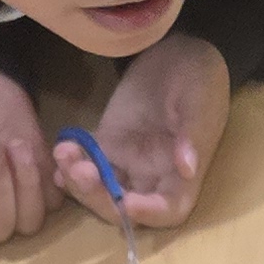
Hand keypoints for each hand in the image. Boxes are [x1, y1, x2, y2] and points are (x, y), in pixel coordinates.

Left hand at [65, 29, 226, 226]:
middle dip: (99, 198)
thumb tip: (188, 168)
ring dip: (78, 182)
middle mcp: (154, 174)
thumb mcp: (201, 100)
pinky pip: (87, 162)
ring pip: (100, 188)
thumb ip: (194, 134)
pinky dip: (70, 164)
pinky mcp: (108, 142)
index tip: (126, 202)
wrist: (179, 48)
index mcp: (184, 173)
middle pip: (124, 206)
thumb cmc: (200, 76)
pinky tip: (62, 149)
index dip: (149, 214)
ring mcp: (128, 160)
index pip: (168, 210)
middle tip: (81, 172)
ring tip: (65, 153)